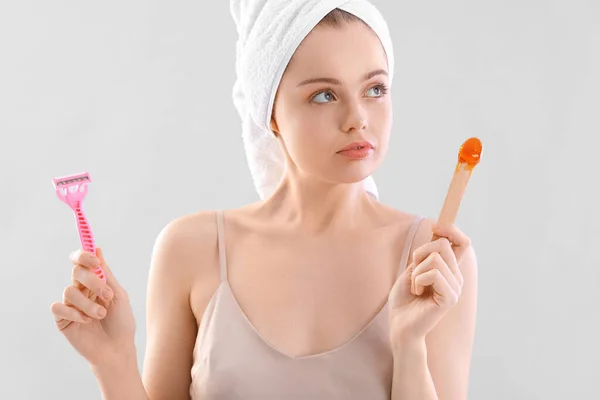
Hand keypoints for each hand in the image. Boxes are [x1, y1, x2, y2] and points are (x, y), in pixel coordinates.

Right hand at [50, 248, 136, 367]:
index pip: (81, 261)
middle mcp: (80, 290)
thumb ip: (106, 273)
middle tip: (107, 295)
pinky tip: (86, 322)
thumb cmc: (122, 322)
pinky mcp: (62, 319)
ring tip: (101, 315)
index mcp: (94, 282)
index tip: (94, 260)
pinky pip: (58, 307)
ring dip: (88, 304)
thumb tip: (97, 249)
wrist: (117, 349)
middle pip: (76, 272)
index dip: (84, 255)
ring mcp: (70, 304)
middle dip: (93, 282)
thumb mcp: (118, 295)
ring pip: (69, 291)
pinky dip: (74, 313)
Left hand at [388, 223, 470, 343]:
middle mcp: (456, 277)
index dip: (452, 230)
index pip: (462, 243)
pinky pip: (434, 274)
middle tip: (413, 272)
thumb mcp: (412, 269)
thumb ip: (427, 254)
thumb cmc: (404, 299)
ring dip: (417, 271)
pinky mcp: (450, 297)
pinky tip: (418, 293)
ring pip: (436, 259)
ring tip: (416, 287)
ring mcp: (455, 287)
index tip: (436, 225)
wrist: (399, 325)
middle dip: (421, 253)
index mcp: (449, 270)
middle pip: (443, 244)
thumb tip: (439, 230)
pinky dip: (419, 280)